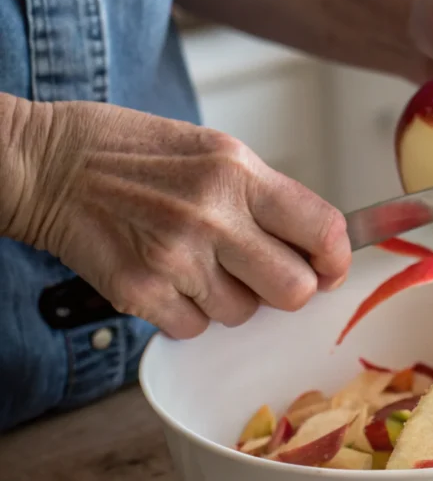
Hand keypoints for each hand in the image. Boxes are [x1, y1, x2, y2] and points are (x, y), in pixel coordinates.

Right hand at [6, 99, 350, 338]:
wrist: (46, 163)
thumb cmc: (133, 153)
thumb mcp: (214, 152)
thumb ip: (267, 197)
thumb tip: (316, 246)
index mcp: (238, 172)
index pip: (324, 230)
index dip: (337, 259)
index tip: (330, 268)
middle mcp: (212, 215)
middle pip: (294, 290)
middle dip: (288, 290)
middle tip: (265, 274)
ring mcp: (175, 257)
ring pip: (242, 315)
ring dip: (229, 299)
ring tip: (196, 261)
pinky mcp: (139, 291)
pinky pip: (195, 329)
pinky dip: (187, 314)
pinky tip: (166, 277)